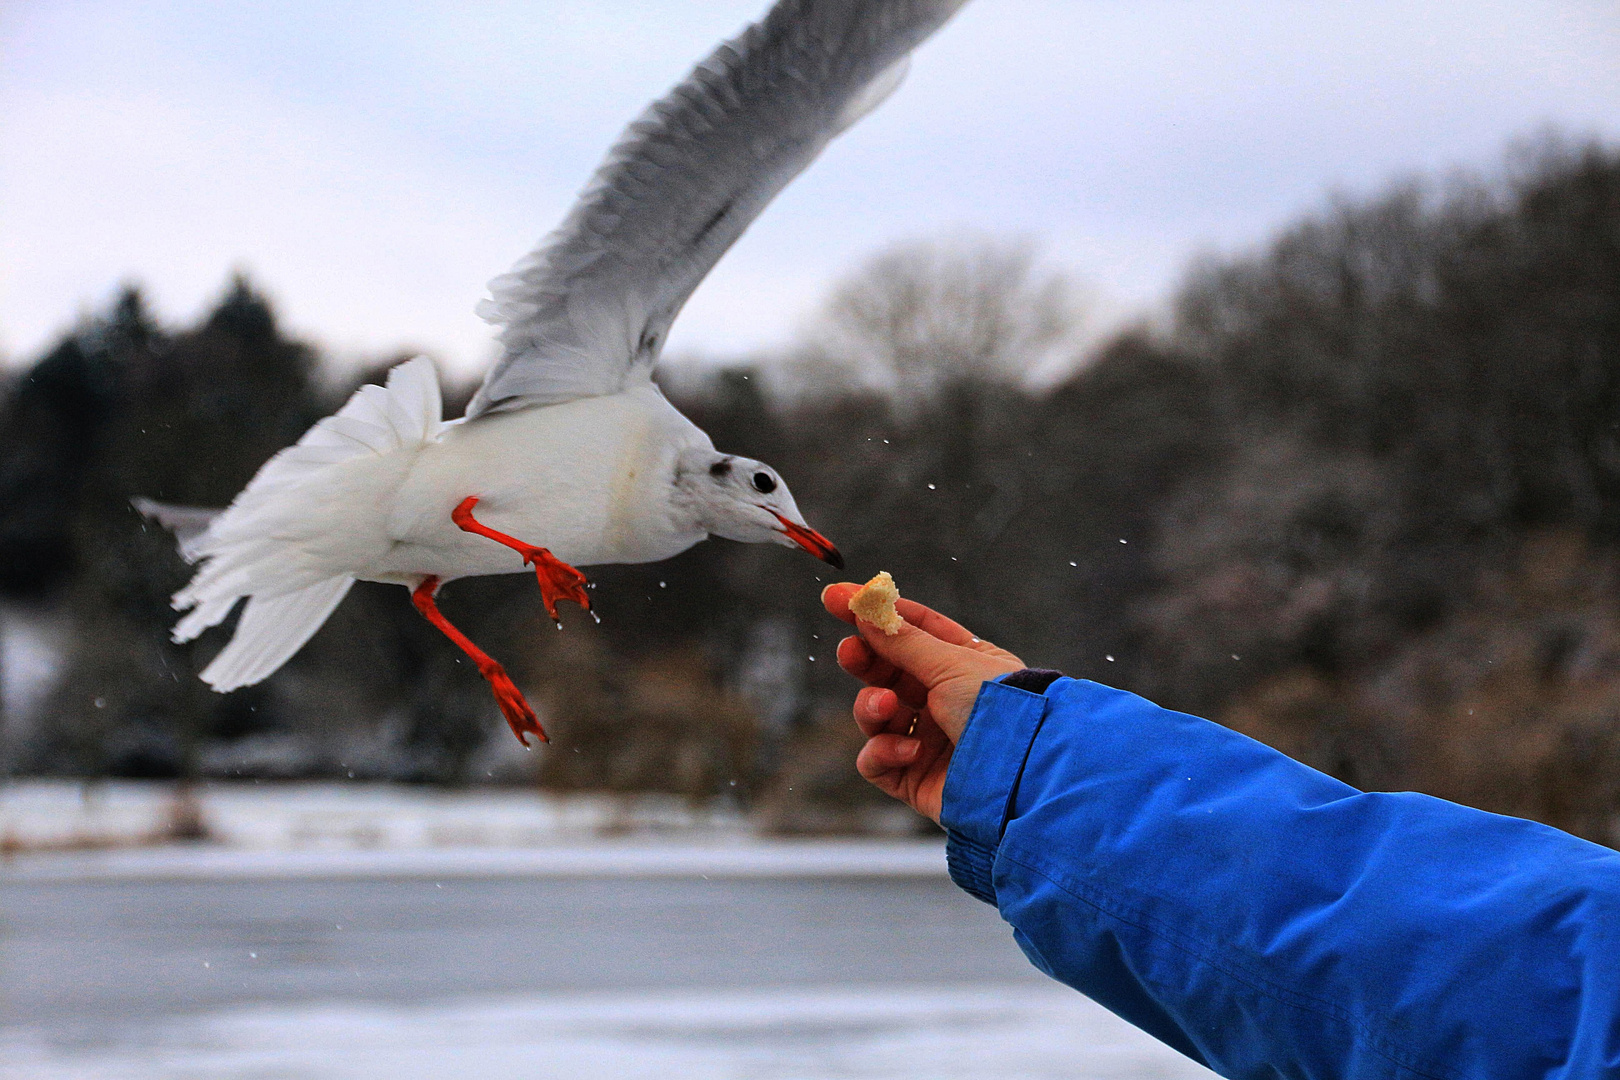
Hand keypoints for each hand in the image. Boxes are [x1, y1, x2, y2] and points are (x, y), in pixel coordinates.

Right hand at [822, 584, 1022, 822]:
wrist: (1022, 776)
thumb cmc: (998, 709)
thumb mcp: (950, 662)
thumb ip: (902, 638)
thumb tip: (865, 609)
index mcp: (963, 665)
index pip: (914, 630)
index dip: (877, 613)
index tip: (837, 598)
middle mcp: (945, 700)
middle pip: (888, 672)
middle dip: (865, 660)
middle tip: (850, 652)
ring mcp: (928, 740)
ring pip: (876, 715)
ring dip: (871, 707)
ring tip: (885, 707)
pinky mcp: (915, 778)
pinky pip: (877, 760)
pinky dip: (883, 752)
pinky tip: (909, 751)